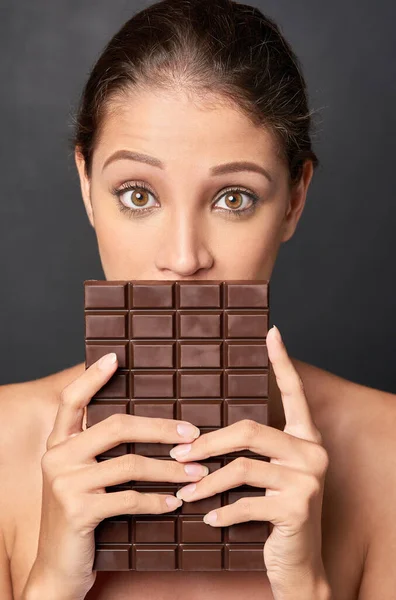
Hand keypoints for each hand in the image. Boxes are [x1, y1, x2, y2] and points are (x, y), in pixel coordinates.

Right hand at [24, 353, 206, 599]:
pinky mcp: (77, 511)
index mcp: (59, 443)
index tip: (115, 357)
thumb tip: (147, 423)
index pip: (71, 399)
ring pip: (130, 464)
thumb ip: (98, 450)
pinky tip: (176, 502)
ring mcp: (64, 484)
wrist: (58, 566)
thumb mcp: (81, 477)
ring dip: (170, 468)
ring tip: (197, 471)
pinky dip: (158, 501)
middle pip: (116, 427)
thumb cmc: (80, 514)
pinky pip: (129, 499)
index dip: (91, 377)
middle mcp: (57, 457)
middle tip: (192, 433)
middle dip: (160, 428)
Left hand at [170, 326, 330, 597]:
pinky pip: (245, 502)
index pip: (295, 393)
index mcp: (305, 438)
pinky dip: (221, 511)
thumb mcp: (268, 476)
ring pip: (242, 468)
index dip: (283, 362)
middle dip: (207, 444)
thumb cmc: (274, 514)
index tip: (272, 332)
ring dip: (205, 483)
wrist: (298, 565)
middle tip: (177, 456)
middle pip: (249, 431)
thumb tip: (201, 433)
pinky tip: (207, 518)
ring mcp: (308, 480)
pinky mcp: (298, 509)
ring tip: (183, 493)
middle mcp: (312, 452)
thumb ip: (250, 451)